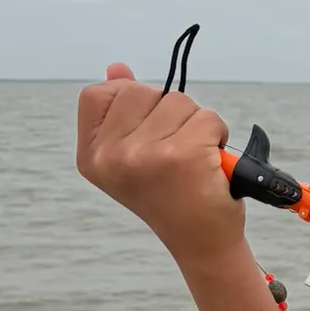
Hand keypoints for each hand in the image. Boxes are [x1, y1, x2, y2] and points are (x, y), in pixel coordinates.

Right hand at [75, 62, 244, 268]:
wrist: (201, 241)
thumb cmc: (171, 195)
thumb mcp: (134, 155)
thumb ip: (122, 112)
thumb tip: (117, 69)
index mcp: (92, 156)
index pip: (97, 94)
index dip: (127, 98)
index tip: (146, 126)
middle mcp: (111, 156)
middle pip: (141, 91)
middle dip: (168, 111)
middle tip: (175, 148)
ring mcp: (145, 155)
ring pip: (179, 101)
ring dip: (196, 124)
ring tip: (193, 159)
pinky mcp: (182, 156)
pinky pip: (208, 118)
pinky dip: (217, 135)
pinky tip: (210, 164)